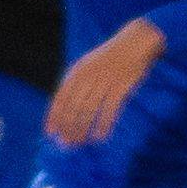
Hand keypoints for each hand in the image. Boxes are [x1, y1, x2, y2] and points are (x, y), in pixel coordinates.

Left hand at [45, 19, 163, 145]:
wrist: (134, 42)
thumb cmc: (109, 59)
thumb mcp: (88, 65)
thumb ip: (77, 84)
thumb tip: (66, 112)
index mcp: (77, 72)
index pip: (60, 98)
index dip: (54, 117)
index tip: (51, 134)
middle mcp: (88, 76)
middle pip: (73, 107)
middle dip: (68, 128)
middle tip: (67, 144)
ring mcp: (104, 81)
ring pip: (89, 111)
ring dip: (83, 130)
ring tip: (81, 143)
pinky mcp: (121, 86)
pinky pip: (110, 110)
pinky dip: (103, 125)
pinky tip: (100, 137)